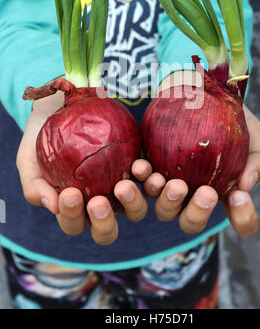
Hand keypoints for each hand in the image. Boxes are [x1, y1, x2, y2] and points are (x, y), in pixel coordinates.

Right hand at [17, 92, 147, 244]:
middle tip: (98, 202)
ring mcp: (121, 190)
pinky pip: (148, 181)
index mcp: (74, 211)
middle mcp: (100, 206)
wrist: (60, 112)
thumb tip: (54, 207)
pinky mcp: (138, 171)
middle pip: (107, 230)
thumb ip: (36, 187)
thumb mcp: (29, 163)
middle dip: (105, 222)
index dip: (73, 216)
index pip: (74, 224)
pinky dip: (148, 178)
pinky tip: (141, 166)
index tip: (69, 194)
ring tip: (124, 185)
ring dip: (132, 203)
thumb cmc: (40, 142)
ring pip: (134, 210)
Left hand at [131, 71, 259, 237]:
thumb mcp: (254, 135)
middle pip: (192, 222)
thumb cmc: (231, 118)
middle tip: (206, 192)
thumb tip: (245, 186)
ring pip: (164, 210)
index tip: (239, 196)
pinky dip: (141, 177)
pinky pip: (140, 182)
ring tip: (168, 181)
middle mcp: (195, 196)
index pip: (240, 220)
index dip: (243, 218)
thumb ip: (259, 160)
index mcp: (225, 193)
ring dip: (165, 200)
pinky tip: (142, 166)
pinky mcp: (149, 169)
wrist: (201, 91)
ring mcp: (169, 186)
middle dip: (197, 214)